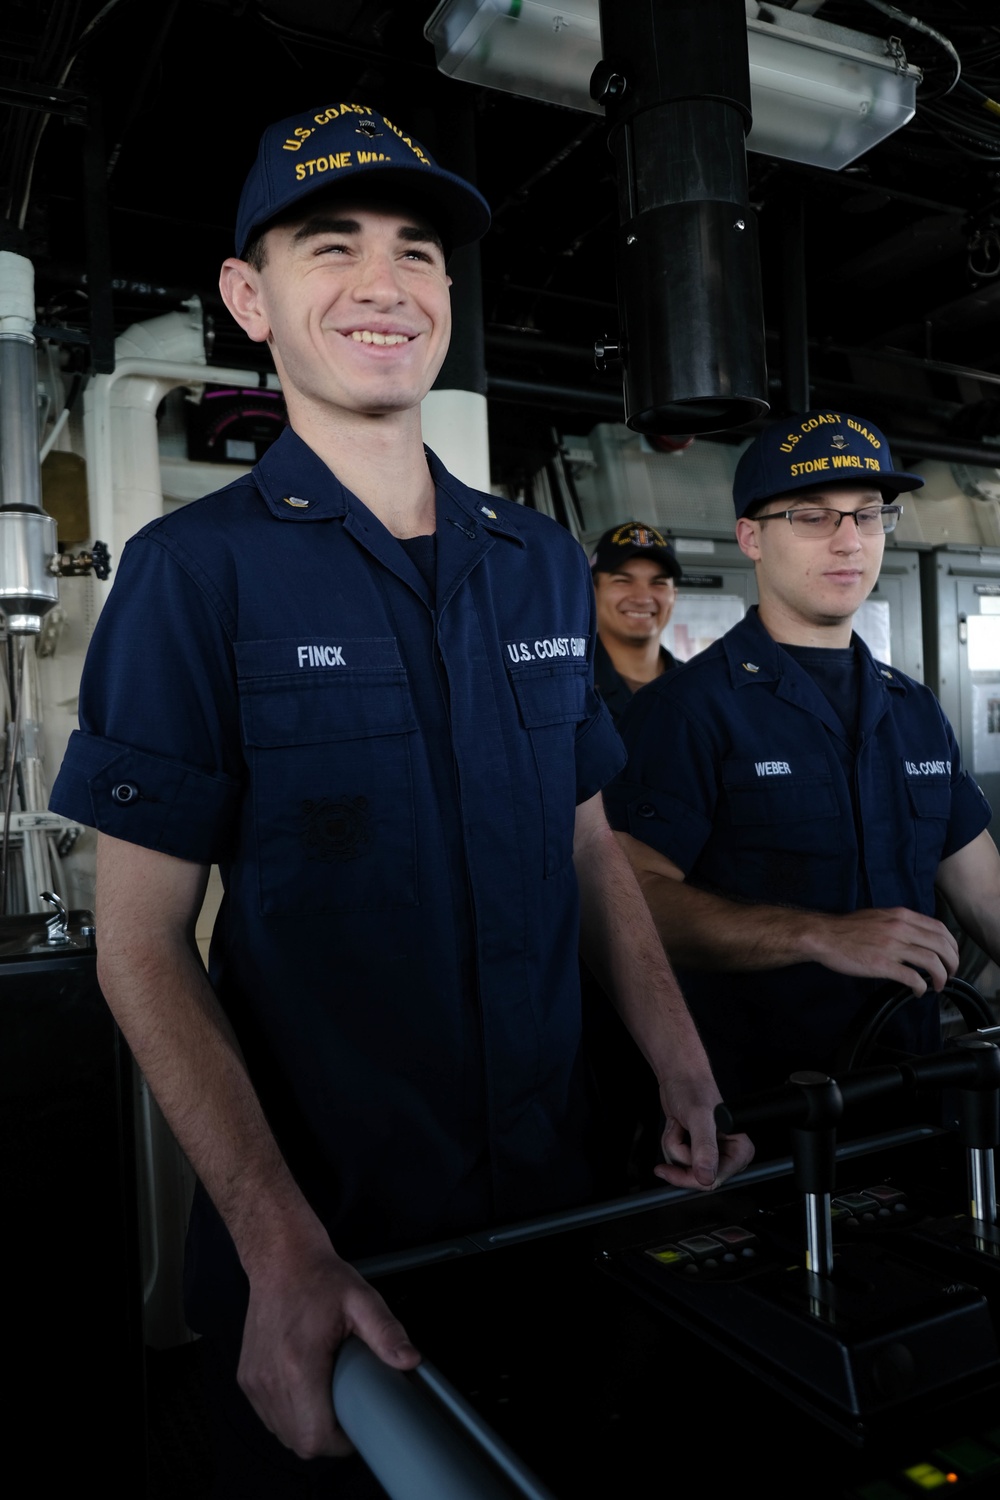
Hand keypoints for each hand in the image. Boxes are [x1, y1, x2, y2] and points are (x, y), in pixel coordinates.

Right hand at [238, 1231, 419, 1459]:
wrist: (281, 1259)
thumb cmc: (318, 1278)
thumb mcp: (361, 1299)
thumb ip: (386, 1332)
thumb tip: (409, 1360)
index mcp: (298, 1363)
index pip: (314, 1436)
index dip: (340, 1443)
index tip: (356, 1426)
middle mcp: (270, 1377)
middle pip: (298, 1441)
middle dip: (326, 1437)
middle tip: (346, 1411)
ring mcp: (254, 1380)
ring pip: (281, 1432)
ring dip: (305, 1427)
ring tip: (326, 1399)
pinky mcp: (246, 1377)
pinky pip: (268, 1416)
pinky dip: (287, 1414)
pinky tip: (305, 1393)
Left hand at [653, 1074, 753, 1189]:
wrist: (679, 1076)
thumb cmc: (694, 1088)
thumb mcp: (699, 1118)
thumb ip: (704, 1147)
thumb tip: (706, 1176)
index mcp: (740, 1149)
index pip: (714, 1180)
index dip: (690, 1177)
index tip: (669, 1170)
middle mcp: (728, 1153)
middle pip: (697, 1177)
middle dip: (680, 1154)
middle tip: (678, 1132)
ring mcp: (710, 1152)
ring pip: (683, 1169)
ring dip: (673, 1146)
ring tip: (680, 1125)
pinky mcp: (696, 1149)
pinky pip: (677, 1160)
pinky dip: (671, 1144)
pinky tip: (677, 1127)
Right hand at [805, 907, 959, 995]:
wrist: (824, 936)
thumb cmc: (847, 929)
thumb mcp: (879, 916)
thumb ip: (899, 924)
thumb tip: (915, 937)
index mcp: (901, 916)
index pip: (939, 928)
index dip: (951, 945)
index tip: (951, 956)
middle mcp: (901, 928)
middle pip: (942, 945)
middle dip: (952, 962)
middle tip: (951, 974)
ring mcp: (892, 946)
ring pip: (932, 961)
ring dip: (942, 976)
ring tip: (939, 985)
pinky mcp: (883, 964)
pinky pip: (912, 977)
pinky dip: (921, 987)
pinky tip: (919, 991)